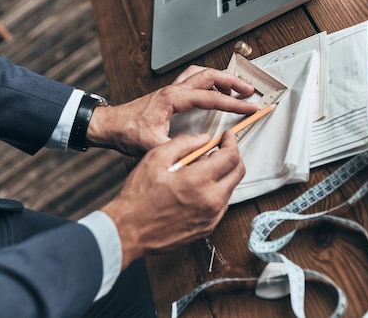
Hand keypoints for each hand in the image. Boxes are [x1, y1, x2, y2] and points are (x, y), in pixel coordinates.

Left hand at [86, 66, 257, 155]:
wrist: (109, 125)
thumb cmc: (126, 131)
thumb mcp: (153, 146)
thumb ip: (178, 149)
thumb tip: (201, 152)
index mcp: (173, 98)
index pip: (211, 98)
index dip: (233, 104)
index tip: (249, 107)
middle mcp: (174, 90)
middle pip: (211, 76)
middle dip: (234, 82)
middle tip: (251, 91)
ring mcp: (171, 89)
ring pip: (202, 74)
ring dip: (221, 78)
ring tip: (237, 88)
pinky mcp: (169, 94)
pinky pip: (194, 80)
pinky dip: (209, 82)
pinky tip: (214, 92)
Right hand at [101, 130, 244, 268]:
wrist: (129, 231)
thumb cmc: (138, 197)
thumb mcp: (156, 159)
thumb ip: (183, 144)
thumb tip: (203, 139)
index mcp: (199, 181)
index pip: (231, 156)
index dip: (232, 142)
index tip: (227, 137)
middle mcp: (210, 200)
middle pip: (238, 172)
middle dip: (233, 156)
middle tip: (220, 149)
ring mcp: (211, 216)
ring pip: (231, 188)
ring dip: (224, 174)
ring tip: (202, 169)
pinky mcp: (208, 227)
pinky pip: (222, 204)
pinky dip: (216, 191)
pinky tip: (198, 187)